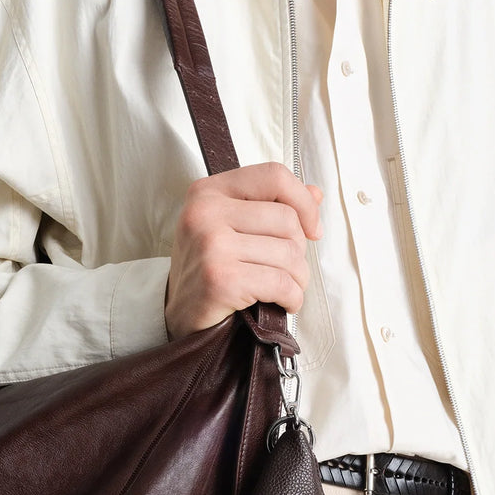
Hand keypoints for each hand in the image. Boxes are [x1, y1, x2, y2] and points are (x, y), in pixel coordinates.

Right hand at [164, 162, 322, 341]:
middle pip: (287, 219)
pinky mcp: (220, 279)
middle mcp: (205, 212)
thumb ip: (271, 206)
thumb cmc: (210, 271)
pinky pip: (281, 283)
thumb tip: (315, 193)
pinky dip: (292, 297)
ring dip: (298, 278)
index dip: (303, 202)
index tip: (312, 228)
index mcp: (208, 191)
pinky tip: (284, 303)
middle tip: (287, 269)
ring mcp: (211, 245)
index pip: (273, 176)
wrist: (179, 318)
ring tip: (285, 289)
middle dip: (299, 251)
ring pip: (289, 253)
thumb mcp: (232, 228)